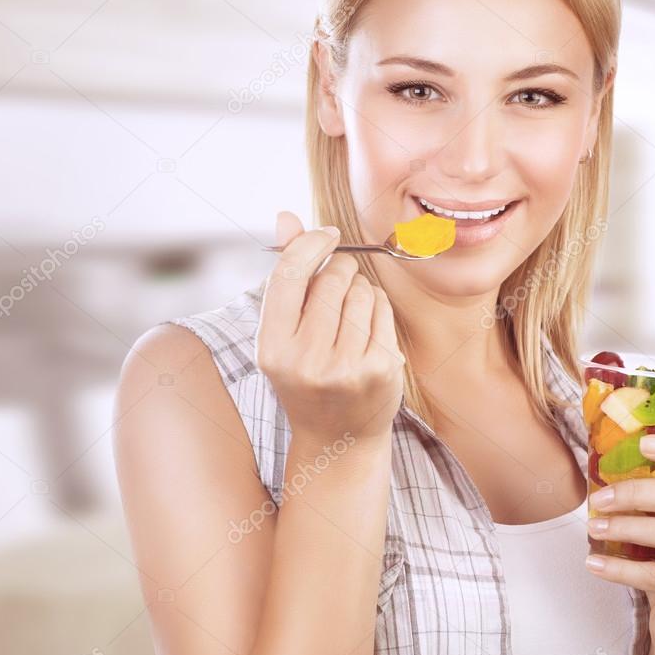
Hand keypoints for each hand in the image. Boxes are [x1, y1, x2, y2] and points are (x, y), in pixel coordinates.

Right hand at [256, 211, 404, 448]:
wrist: (338, 439)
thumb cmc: (307, 375)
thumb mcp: (284, 333)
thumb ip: (287, 274)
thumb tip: (287, 216)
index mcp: (272, 348)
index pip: (290, 276)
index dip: (311, 244)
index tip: (328, 234)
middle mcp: (307, 360)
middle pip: (331, 279)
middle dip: (340, 269)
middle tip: (339, 282)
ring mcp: (347, 367)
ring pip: (361, 291)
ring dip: (360, 288)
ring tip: (350, 313)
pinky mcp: (380, 368)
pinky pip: (383, 309)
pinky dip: (377, 307)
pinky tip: (368, 328)